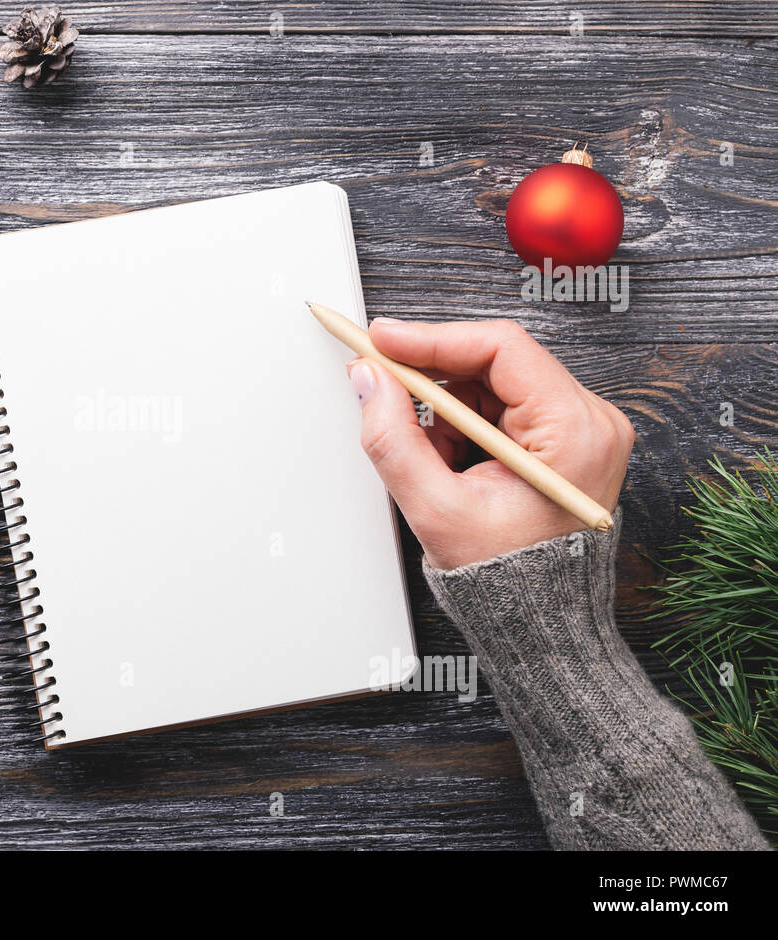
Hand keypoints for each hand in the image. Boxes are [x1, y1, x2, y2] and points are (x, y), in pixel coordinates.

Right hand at [348, 318, 633, 569]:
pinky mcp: (565, 438)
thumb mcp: (436, 510)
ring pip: (491, 385)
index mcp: (576, 432)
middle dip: (434, 383)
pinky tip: (456, 468)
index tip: (382, 339)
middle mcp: (590, 420)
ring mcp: (581, 428)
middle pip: (495, 363)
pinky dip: (464, 428)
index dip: (433, 339)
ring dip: (447, 413)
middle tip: (383, 388)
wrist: (541, 620)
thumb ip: (394, 439)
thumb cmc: (507, 577)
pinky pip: (500, 407)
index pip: (501, 349)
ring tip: (439, 467)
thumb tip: (369, 378)